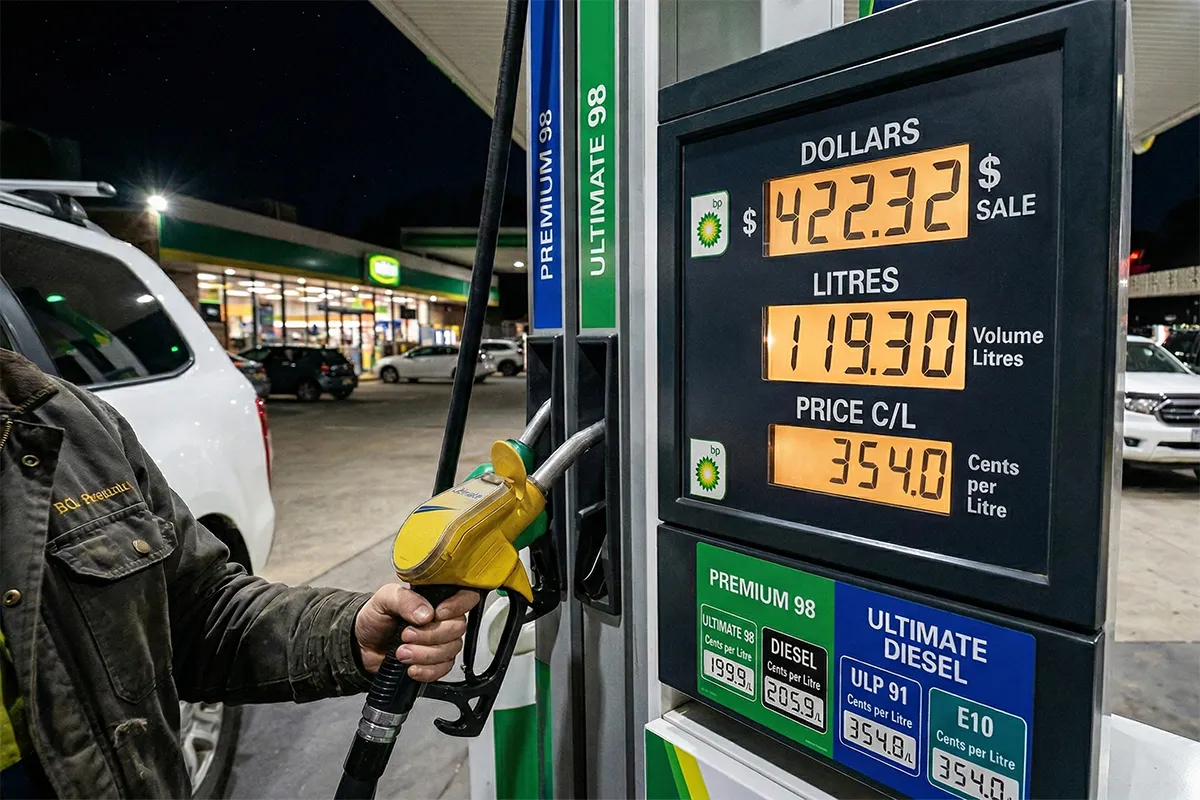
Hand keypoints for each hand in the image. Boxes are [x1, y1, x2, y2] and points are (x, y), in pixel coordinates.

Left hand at [354, 585, 479, 681]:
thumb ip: (405, 600)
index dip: (458, 606)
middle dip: (430, 635)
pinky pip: (444, 669)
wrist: (362, 646)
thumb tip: (426, 613)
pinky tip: (411, 668)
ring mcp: (441, 642)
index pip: (466, 597)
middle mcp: (442, 619)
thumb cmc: (375, 618)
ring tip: (401, 652)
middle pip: (457, 628)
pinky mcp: (435, 662)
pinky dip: (427, 670)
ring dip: (425, 654)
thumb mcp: (384, 599)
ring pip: (451, 650)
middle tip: (406, 635)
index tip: (437, 614)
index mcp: (435, 598)